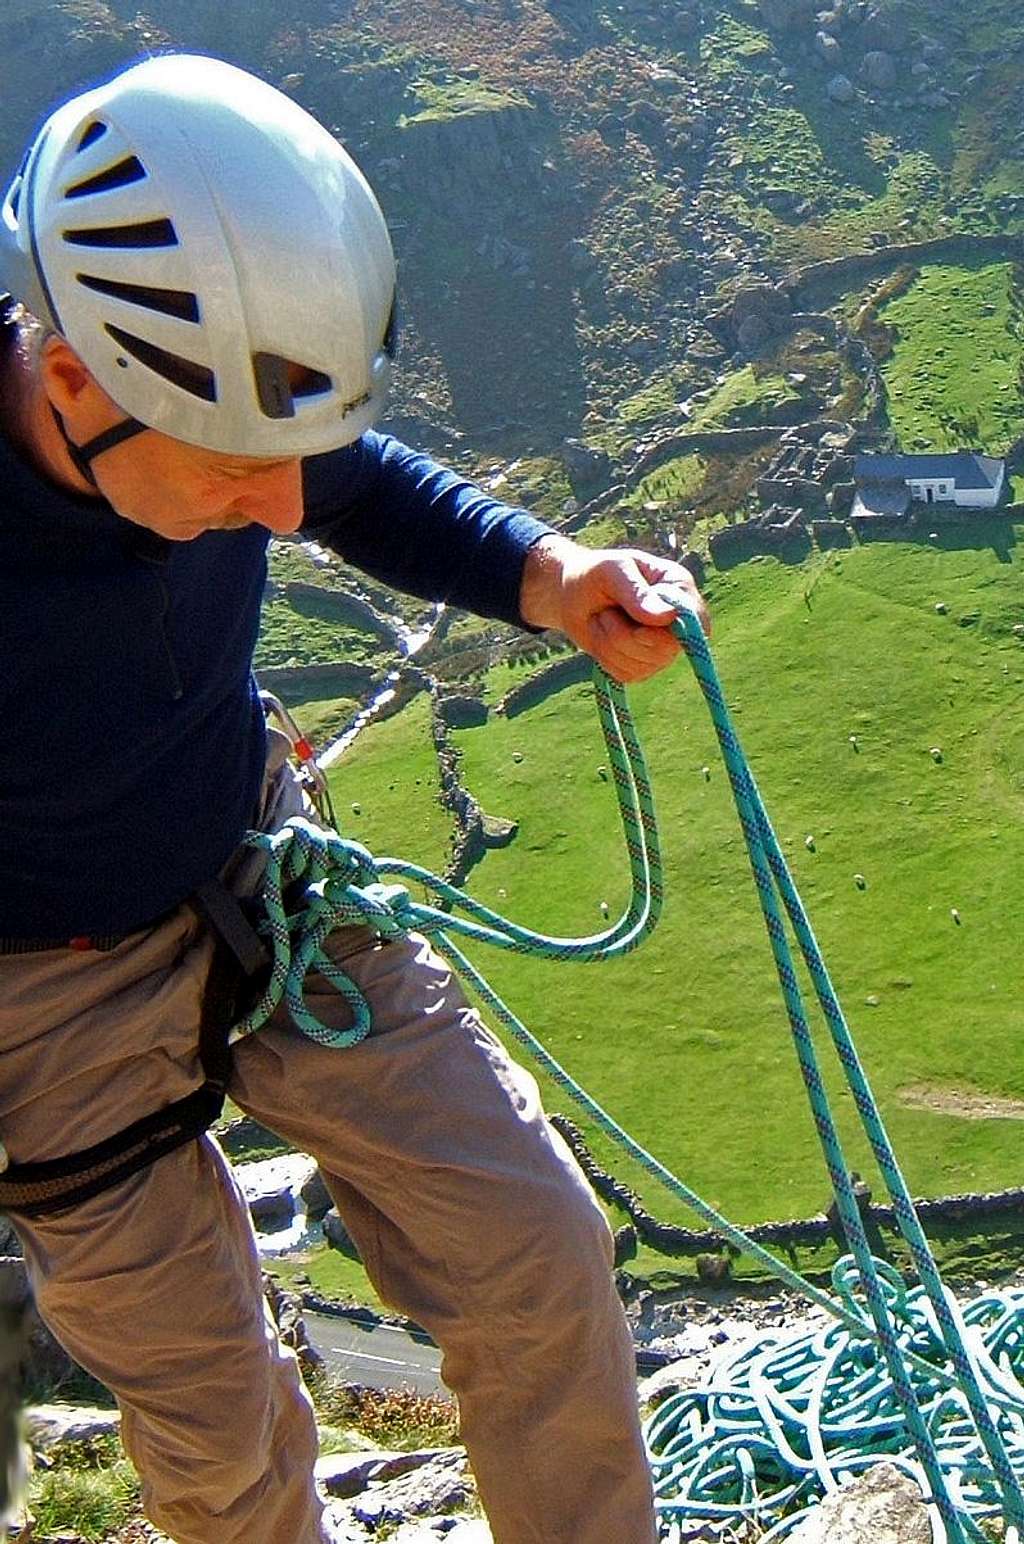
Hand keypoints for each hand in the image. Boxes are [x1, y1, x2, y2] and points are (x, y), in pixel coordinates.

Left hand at [518, 535, 709, 683]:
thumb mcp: (612, 571)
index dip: (670, 632)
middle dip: (624, 636)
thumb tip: (668, 617)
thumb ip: (637, 592)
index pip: (696, 621)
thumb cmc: (596, 573)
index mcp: (679, 588)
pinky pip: (627, 674)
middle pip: (665, 649)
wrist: (572, 594)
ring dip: (610, 644)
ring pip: (642, 665)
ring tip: (602, 620)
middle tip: (605, 614)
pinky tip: (602, 637)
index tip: (639, 628)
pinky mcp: (642, 666)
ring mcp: (661, 647)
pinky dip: (606, 658)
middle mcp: (678, 621)